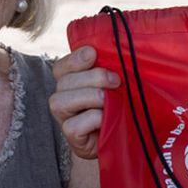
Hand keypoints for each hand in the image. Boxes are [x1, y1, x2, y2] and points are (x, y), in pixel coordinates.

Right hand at [49, 45, 118, 160]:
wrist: (121, 139)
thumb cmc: (118, 107)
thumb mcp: (116, 85)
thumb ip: (113, 68)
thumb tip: (125, 48)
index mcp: (70, 82)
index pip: (61, 67)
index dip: (75, 59)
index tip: (93, 54)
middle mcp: (63, 98)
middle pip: (64, 81)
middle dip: (93, 77)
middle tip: (116, 81)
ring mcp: (64, 118)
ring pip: (62, 101)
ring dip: (90, 96)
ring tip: (110, 100)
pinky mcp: (71, 137)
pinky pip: (72, 126)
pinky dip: (92, 119)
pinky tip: (106, 119)